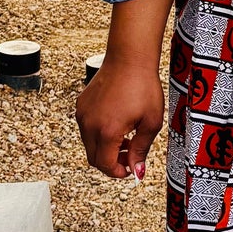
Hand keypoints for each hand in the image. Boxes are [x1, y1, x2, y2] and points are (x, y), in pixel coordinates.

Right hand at [76, 56, 163, 179]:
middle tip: (129, 156)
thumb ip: (141, 149)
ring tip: (126, 137)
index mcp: (107, 131)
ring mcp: (83, 114)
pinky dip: (99, 134)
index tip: (130, 170)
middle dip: (112, 163)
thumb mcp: (151, 122)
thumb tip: (136, 170)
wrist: (129, 59)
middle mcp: (89, 124)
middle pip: (94, 158)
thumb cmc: (143, 87)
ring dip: (105, 148)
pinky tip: (117, 124)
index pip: (105, 165)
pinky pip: (86, 129)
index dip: (118, 173)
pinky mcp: (81, 105)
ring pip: (89, 144)